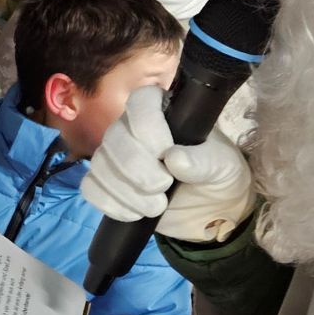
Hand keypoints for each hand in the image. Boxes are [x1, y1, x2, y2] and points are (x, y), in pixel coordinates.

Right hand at [82, 87, 254, 243]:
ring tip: (157, 207)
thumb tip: (175, 159)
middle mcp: (132, 129)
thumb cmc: (217, 176)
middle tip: (164, 187)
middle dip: (137, 168)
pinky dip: (112, 204)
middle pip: (115, 137)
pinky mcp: (107, 183)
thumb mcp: (222, 166)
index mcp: (163, 112)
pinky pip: (91, 188)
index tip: (166, 153)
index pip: (141, 101)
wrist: (210, 211)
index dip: (148, 125)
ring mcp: (116, 156)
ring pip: (100, 164)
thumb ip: (203, 161)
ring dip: (127, 191)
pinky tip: (135, 214)